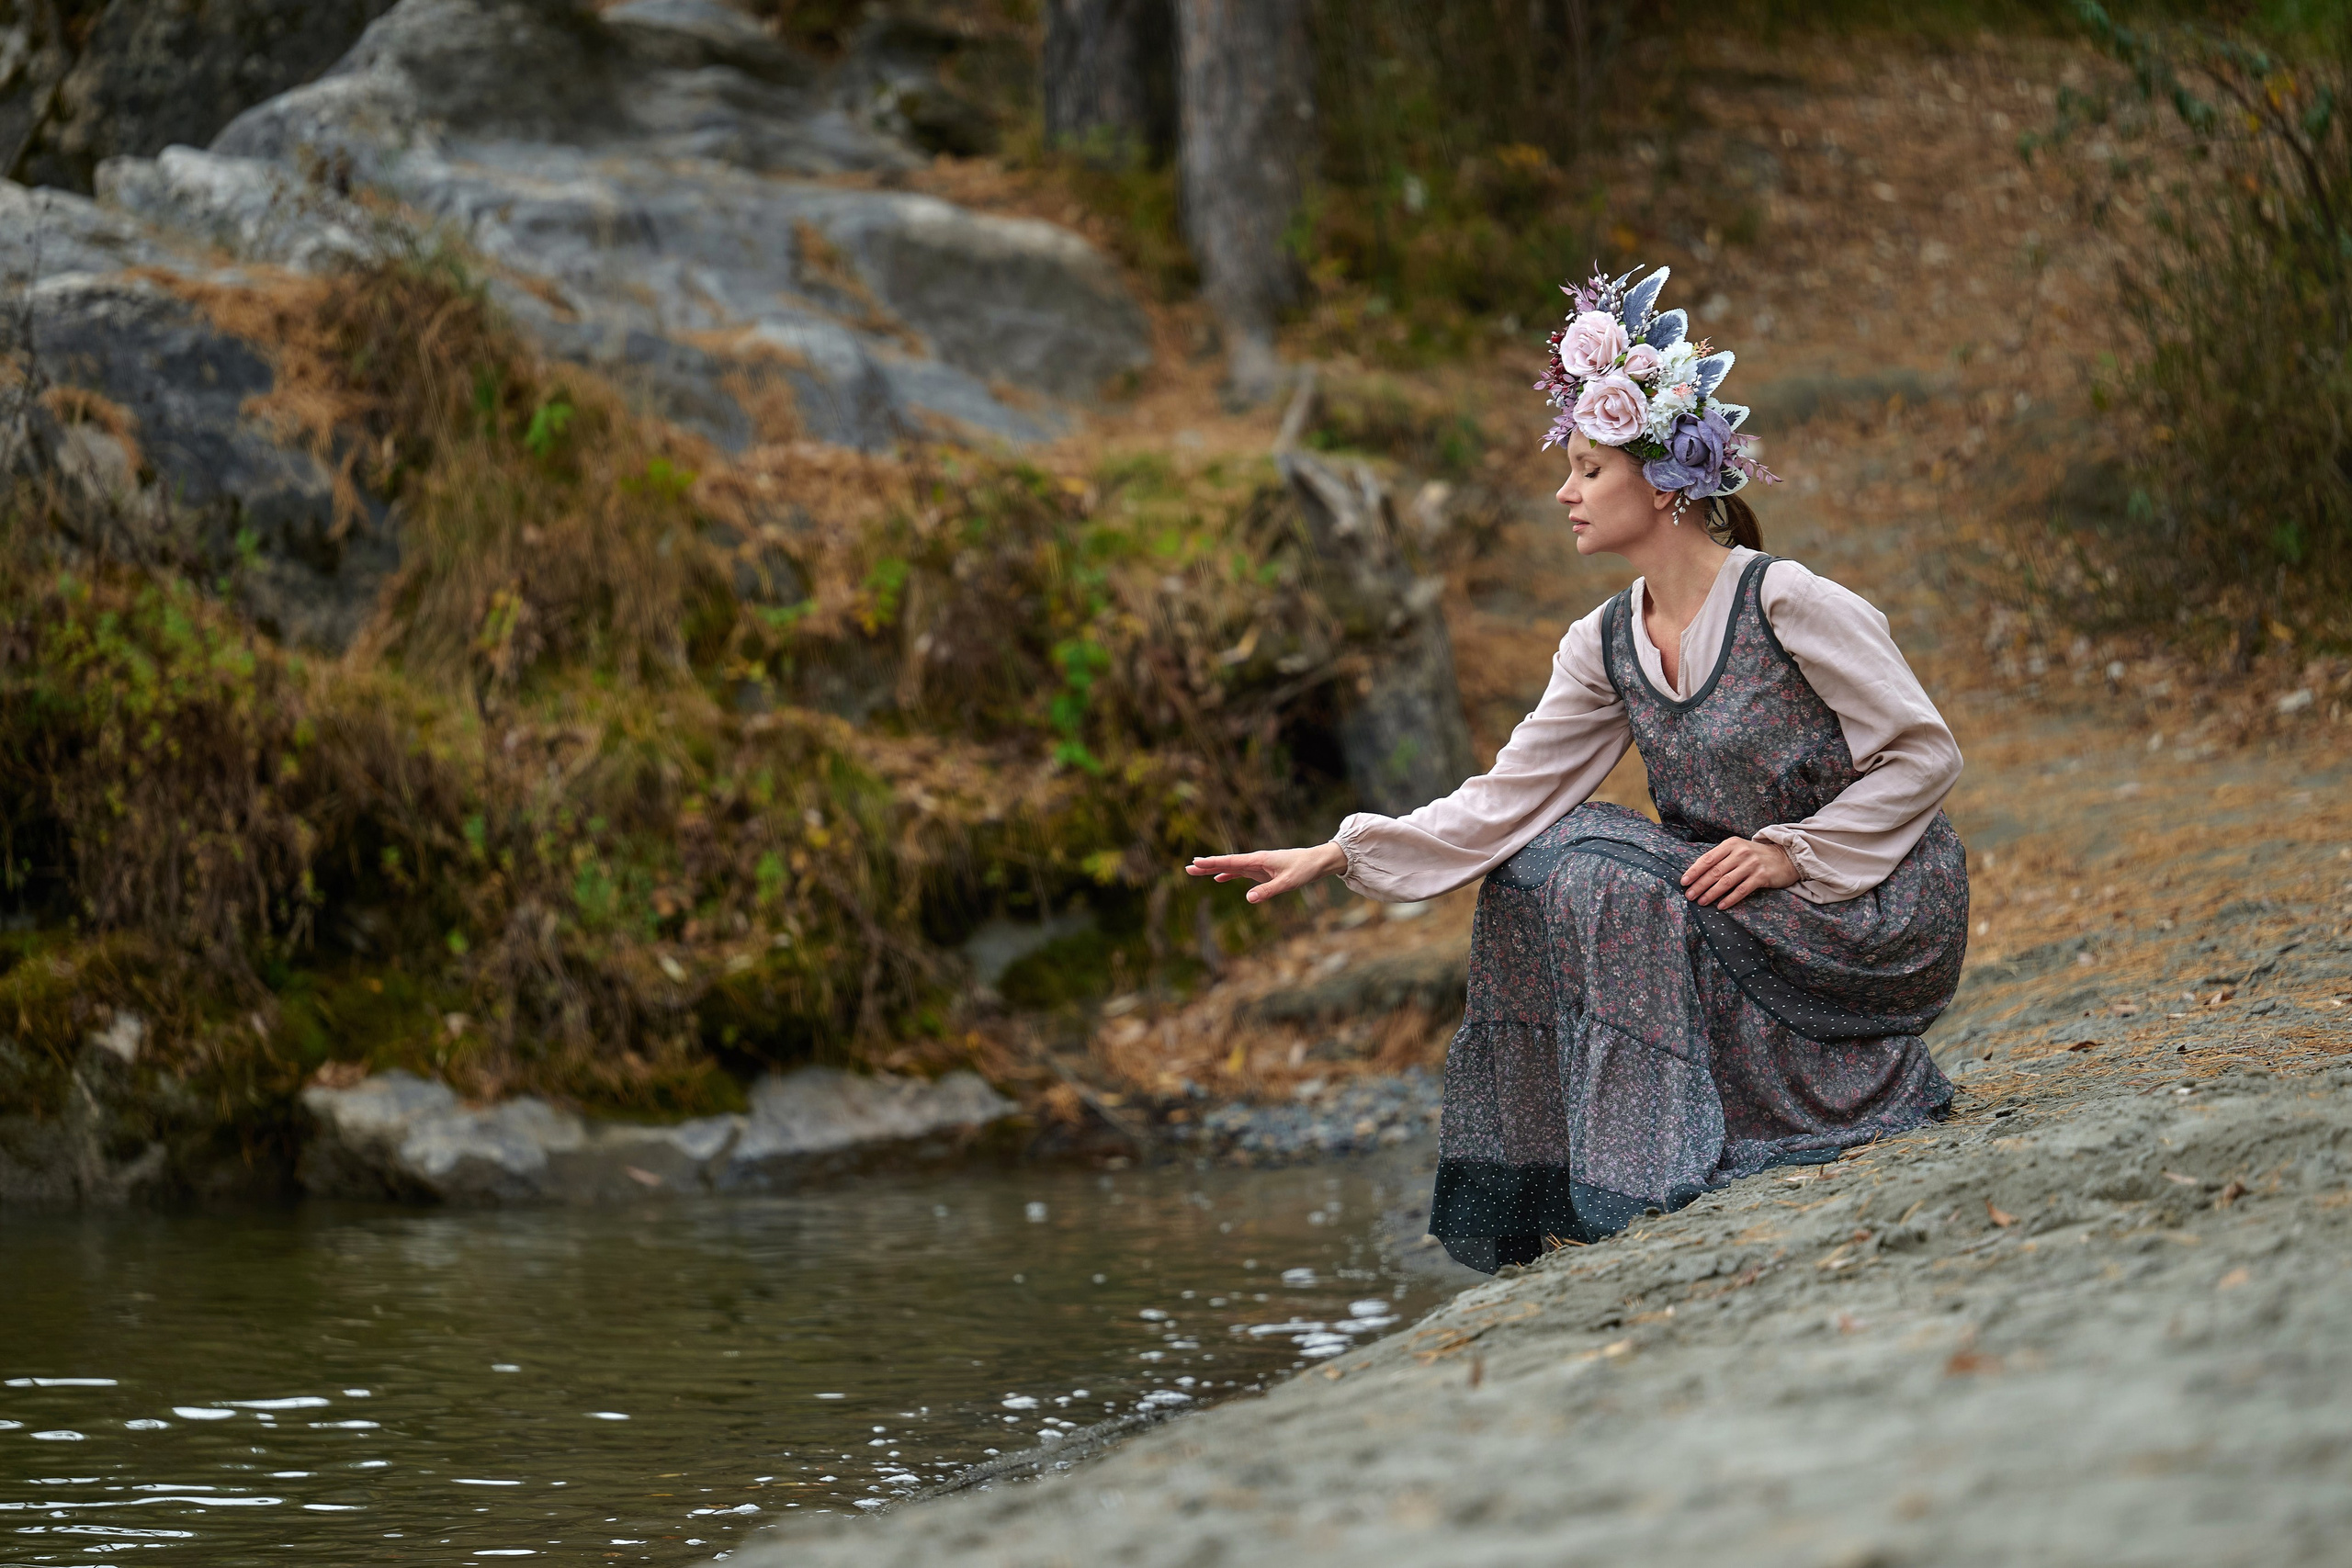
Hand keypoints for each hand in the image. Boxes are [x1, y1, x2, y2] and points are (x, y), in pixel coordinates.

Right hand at [1184, 843, 1347, 903]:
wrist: (1316, 862)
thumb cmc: (1303, 869)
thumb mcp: (1287, 883)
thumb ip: (1268, 891)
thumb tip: (1249, 899)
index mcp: (1258, 860)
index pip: (1231, 861)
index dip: (1213, 863)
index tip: (1197, 862)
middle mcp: (1255, 860)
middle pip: (1226, 862)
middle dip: (1207, 865)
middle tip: (1188, 867)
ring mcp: (1257, 865)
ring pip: (1231, 867)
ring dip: (1214, 869)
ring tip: (1197, 871)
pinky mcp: (1261, 870)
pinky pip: (1240, 872)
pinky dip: (1228, 874)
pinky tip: (1219, 879)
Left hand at [1680, 836, 1799, 909]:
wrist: (1786, 857)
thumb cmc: (1755, 855)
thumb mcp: (1737, 849)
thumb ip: (1720, 858)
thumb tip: (1696, 873)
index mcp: (1731, 844)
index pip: (1707, 859)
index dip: (1694, 871)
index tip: (1683, 882)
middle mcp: (1740, 853)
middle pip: (1714, 871)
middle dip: (1699, 885)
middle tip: (1689, 895)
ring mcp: (1752, 865)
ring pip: (1726, 881)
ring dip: (1711, 893)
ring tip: (1701, 902)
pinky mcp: (1762, 877)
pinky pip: (1741, 890)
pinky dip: (1729, 899)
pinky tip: (1720, 906)